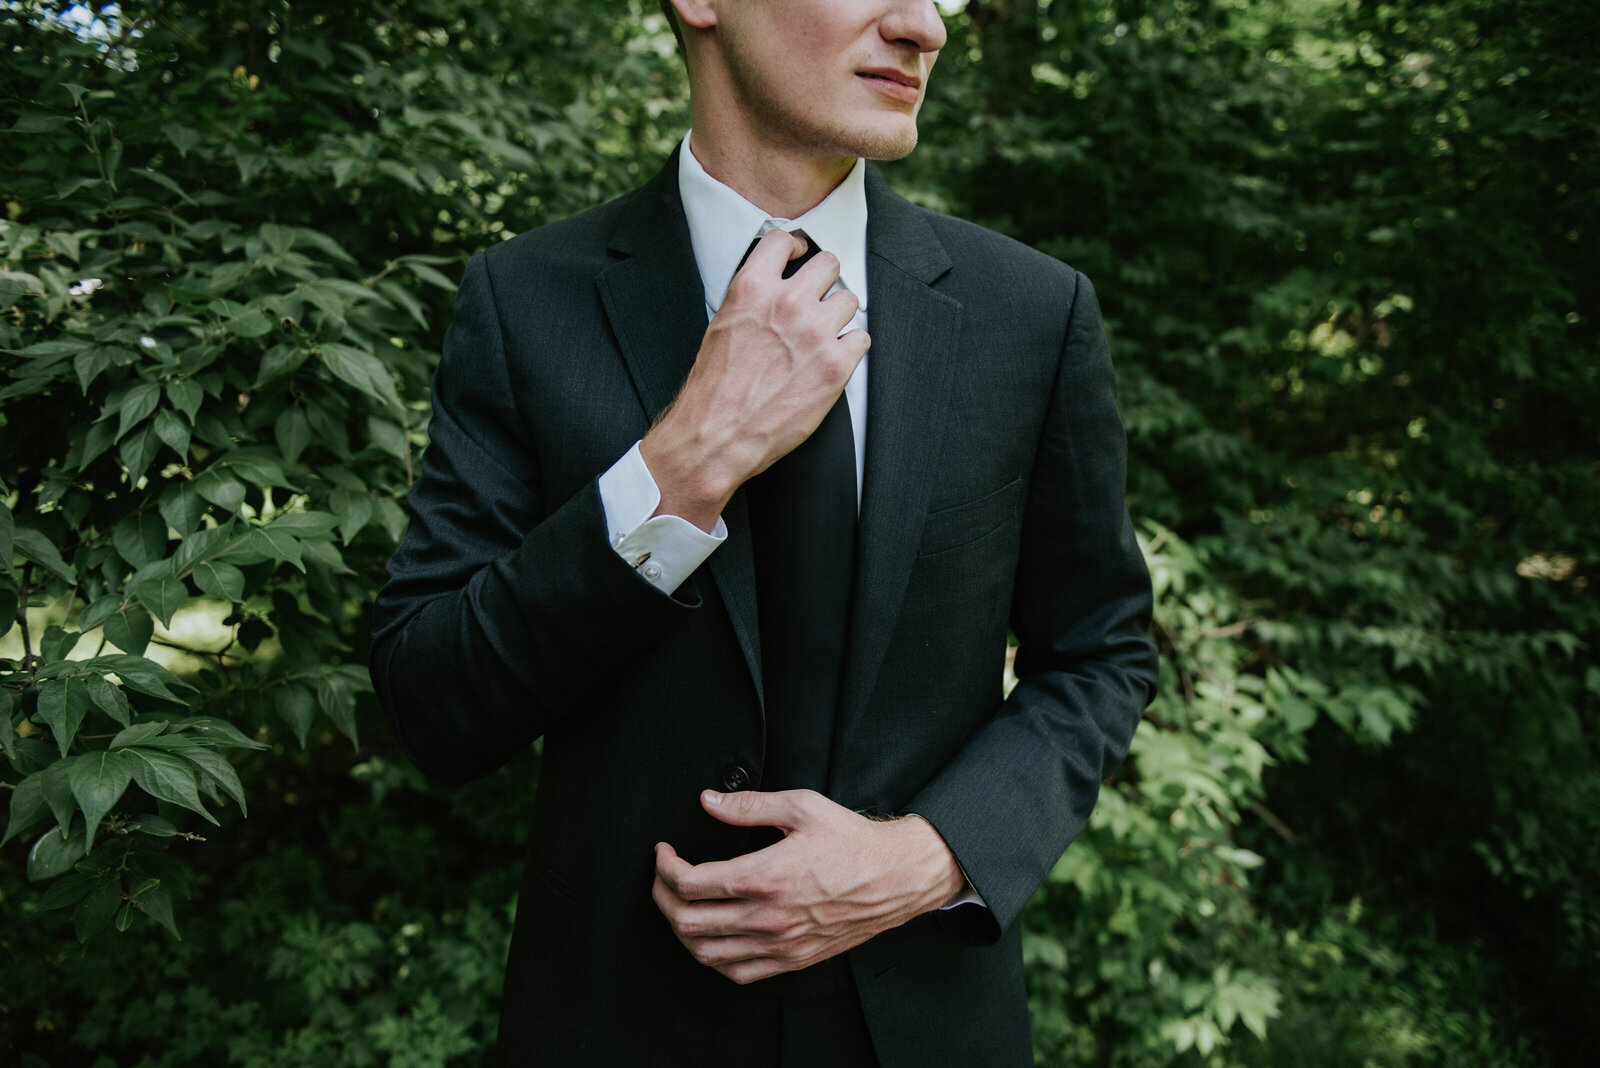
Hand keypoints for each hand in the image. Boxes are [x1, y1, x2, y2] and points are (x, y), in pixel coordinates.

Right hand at [639, 228, 869, 530]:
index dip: (796, 247)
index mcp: (752, 288)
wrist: (717, 435)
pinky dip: (849, 349)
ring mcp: (814, 333)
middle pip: (829, 263)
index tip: (799, 257)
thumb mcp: (723, 324)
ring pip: (850, 299)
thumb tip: (778, 284)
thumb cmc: (714, 387)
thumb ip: (754, 297)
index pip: (784, 239)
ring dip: (838, 316)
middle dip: (824, 281)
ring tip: (821, 337)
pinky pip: (861, 338)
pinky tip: (830, 361)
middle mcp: (786, 303)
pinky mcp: (834, 365)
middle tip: (817, 301)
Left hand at [652, 789, 964, 984]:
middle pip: (688, 921)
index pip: (690, 883)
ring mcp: (779, 943)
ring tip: (681, 907)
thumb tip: (710, 802)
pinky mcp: (792, 959)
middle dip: (662, 897)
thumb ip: (749, 805)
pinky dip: (713, 958)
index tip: (664, 853)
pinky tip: (712, 938)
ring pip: (706, 952)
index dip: (665, 867)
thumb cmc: (853, 841)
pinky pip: (738, 972)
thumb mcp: (802, 806)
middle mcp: (768, 916)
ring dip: (683, 930)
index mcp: (766, 876)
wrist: (896, 877)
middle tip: (663, 878)